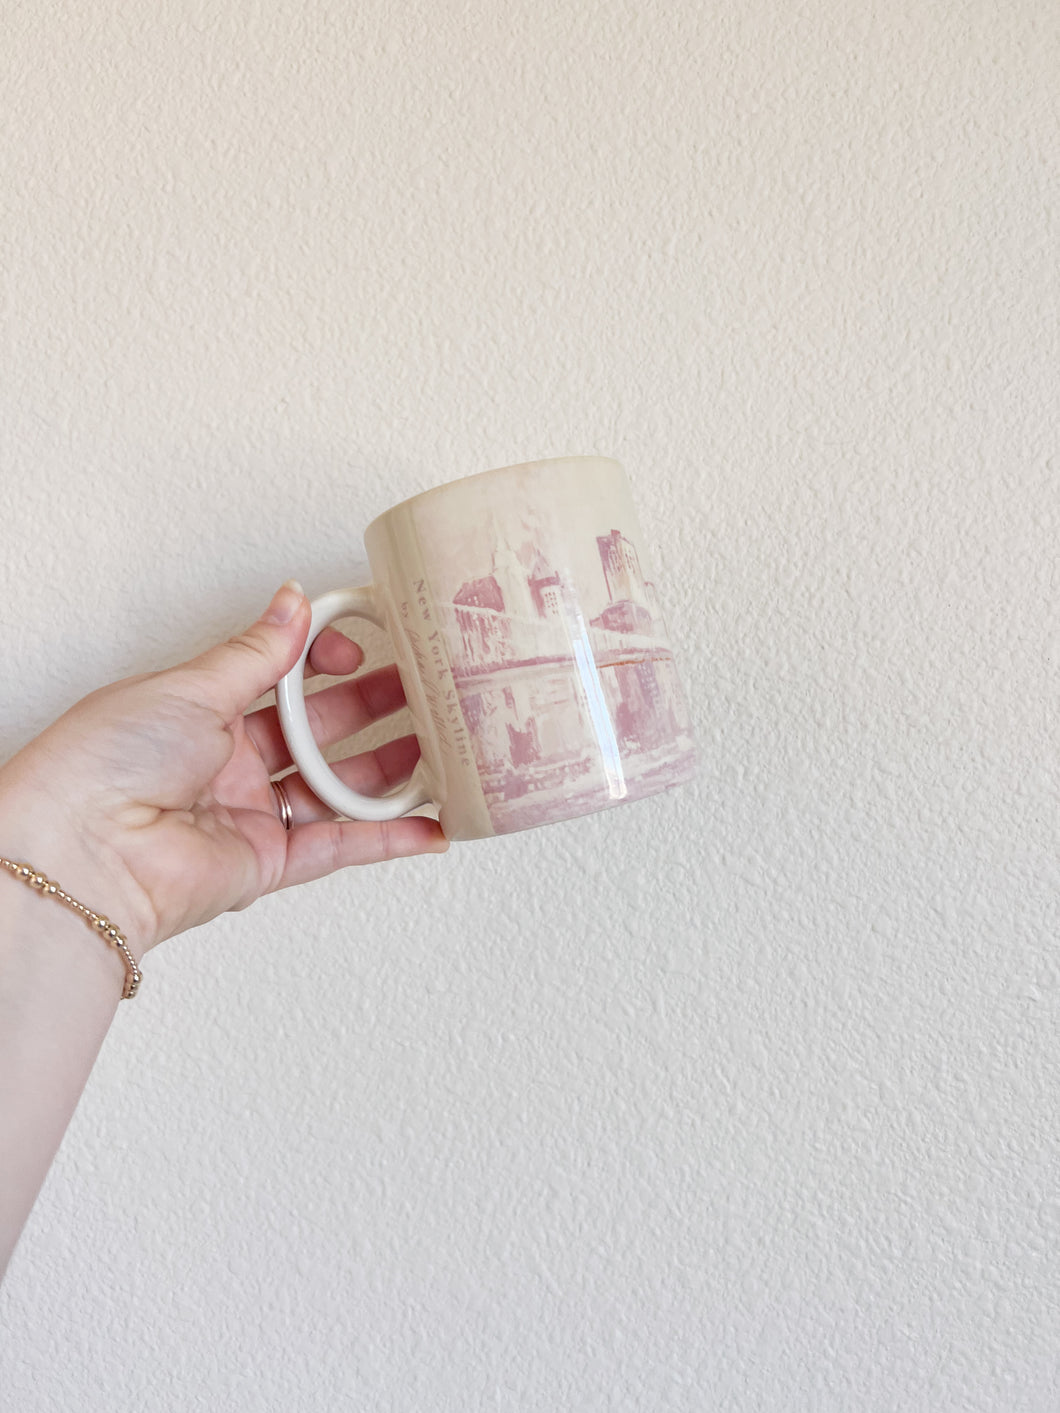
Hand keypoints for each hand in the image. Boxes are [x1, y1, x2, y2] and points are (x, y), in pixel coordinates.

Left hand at [0, 582, 447, 953]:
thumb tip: (294, 601)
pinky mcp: (268, 863)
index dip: (325, 658)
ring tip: (441, 743)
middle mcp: (227, 763)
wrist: (85, 851)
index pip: (282, 677)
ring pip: (337, 788)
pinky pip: (340, 845)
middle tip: (424, 686)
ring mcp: (250, 815)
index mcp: (202, 711)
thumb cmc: (110, 759)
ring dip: (390, 767)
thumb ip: (259, 652)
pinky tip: (432, 822)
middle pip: (318, 730)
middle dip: (373, 705)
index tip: (360, 645)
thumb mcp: (192, 685)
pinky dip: (390, 837)